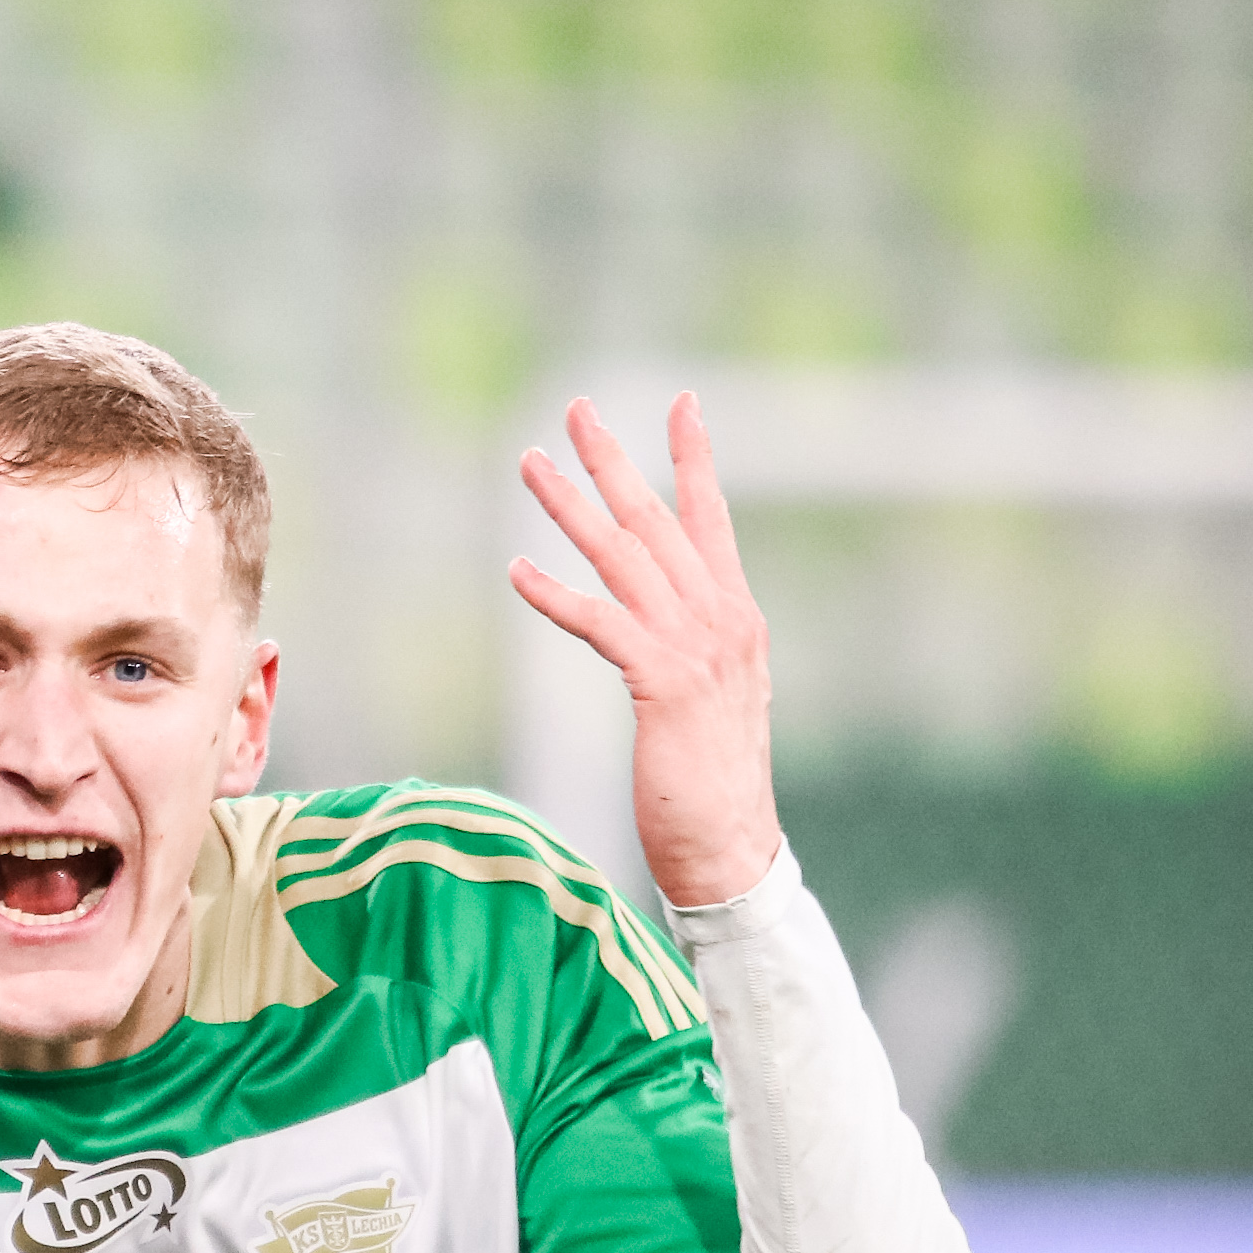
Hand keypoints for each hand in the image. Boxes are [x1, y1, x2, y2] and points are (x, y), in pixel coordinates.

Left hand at [511, 393, 782, 908]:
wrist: (731, 849)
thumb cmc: (712, 785)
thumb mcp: (713, 700)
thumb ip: (692, 651)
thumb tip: (669, 631)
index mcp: (735, 619)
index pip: (710, 522)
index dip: (693, 460)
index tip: (681, 403)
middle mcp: (722, 621)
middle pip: (657, 522)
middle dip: (614, 461)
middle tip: (575, 409)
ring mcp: (696, 650)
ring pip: (623, 558)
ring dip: (570, 507)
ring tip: (529, 464)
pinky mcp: (664, 685)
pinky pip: (600, 623)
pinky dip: (556, 594)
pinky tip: (517, 570)